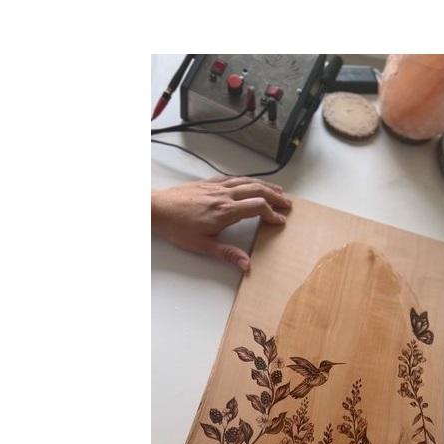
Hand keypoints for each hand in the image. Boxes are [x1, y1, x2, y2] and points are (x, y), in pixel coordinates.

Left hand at [151, 177, 291, 270]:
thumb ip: (227, 254)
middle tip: (287, 204)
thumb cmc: (176, 227)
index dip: (272, 214)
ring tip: (278, 191)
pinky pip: (233, 178)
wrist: (156, 208)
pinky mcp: (208, 183)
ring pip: (247, 182)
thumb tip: (246, 265)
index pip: (258, 208)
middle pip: (257, 191)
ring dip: (265, 186)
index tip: (280, 221)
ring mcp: (216, 187)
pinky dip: (247, 180)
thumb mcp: (202, 246)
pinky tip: (250, 183)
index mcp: (225, 211)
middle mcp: (224, 195)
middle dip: (275, 197)